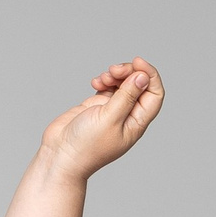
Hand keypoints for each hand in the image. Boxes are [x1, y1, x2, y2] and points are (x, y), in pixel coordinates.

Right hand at [39, 56, 164, 183]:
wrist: (61, 154)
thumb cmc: (86, 145)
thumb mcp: (109, 118)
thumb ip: (127, 96)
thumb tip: (143, 77)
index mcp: (137, 122)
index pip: (154, 94)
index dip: (150, 75)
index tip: (137, 62)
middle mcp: (128, 115)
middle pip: (139, 85)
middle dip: (128, 72)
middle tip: (113, 70)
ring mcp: (112, 110)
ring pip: (123, 84)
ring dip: (115, 75)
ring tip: (102, 79)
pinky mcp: (97, 106)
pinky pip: (108, 87)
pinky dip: (104, 81)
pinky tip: (95, 82)